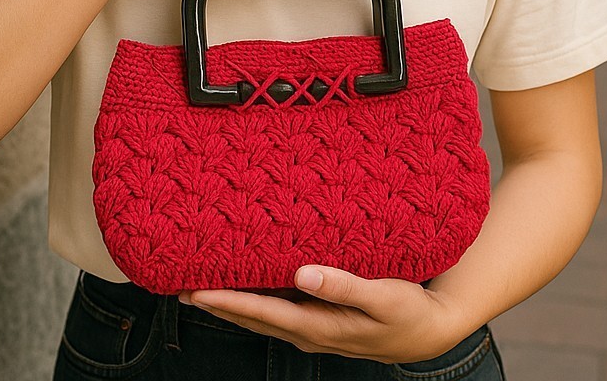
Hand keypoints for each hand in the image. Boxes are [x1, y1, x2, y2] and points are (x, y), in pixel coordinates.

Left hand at [178, 265, 465, 362]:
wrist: (428, 331)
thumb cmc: (406, 312)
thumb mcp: (382, 298)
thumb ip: (343, 286)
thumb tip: (302, 274)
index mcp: (317, 325)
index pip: (261, 312)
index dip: (226, 301)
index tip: (194, 289)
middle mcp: (307, 329)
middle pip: (250, 316)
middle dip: (214, 301)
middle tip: (177, 284)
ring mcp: (310, 326)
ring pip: (259, 313)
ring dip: (229, 300)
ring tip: (198, 283)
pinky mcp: (318, 317)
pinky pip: (275, 307)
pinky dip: (253, 296)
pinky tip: (245, 281)